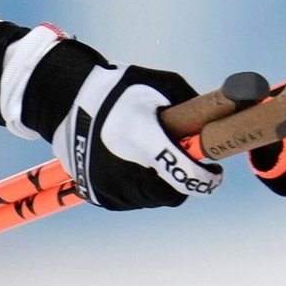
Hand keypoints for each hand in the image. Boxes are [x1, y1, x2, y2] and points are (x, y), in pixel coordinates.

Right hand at [52, 64, 223, 209]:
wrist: (67, 102)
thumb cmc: (120, 90)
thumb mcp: (160, 84)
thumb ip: (190, 105)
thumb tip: (218, 121)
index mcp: (143, 138)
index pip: (185, 174)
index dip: (206, 179)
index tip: (215, 172)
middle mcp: (124, 168)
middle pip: (171, 193)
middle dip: (184, 180)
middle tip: (184, 161)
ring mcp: (108, 185)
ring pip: (153, 200)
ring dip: (162, 185)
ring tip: (156, 159)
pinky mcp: (97, 194)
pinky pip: (131, 201)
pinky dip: (140, 189)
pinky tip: (136, 166)